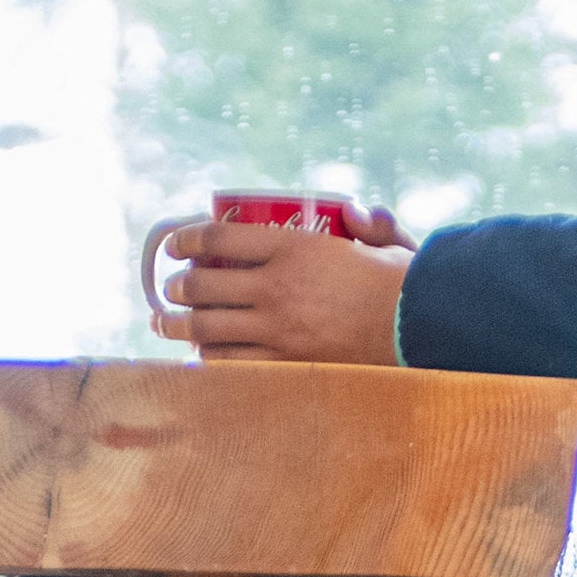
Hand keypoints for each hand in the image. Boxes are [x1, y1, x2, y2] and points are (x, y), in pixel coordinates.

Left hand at [153, 205, 416, 364]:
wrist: (413, 329)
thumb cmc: (401, 283)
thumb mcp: (384, 240)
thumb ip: (367, 221)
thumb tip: (354, 211)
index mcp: (293, 246)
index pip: (221, 238)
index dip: (188, 239)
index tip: (173, 243)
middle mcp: (275, 287)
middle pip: (206, 284)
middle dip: (179, 286)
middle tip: (170, 288)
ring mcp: (276, 329)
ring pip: (209, 328)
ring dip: (178, 325)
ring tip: (163, 322)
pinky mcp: (283, 364)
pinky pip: (230, 363)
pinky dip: (207, 359)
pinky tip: (197, 355)